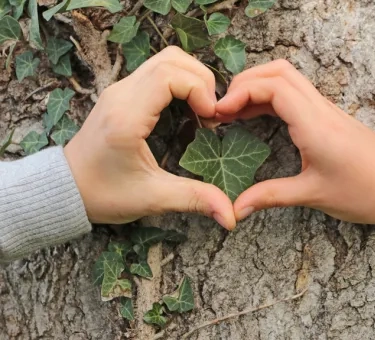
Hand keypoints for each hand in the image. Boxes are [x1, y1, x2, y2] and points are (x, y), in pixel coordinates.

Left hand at [64, 46, 234, 229]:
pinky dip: (180, 82)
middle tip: (212, 113)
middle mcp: (121, 94)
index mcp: (126, 117)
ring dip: (192, 78)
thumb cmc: (104, 194)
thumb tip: (231, 216)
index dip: (199, 89)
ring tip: (202, 110)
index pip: (169, 75)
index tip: (212, 118)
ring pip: (165, 60)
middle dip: (202, 81)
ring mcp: (119, 90)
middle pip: (171, 60)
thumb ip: (194, 199)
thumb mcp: (152, 198)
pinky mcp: (122, 94)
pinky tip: (187, 110)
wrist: (67, 189)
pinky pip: (157, 72)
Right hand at [216, 60, 374, 223]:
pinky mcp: (326, 116)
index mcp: (314, 125)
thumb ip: (271, 197)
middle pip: (278, 71)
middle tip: (222, 108)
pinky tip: (254, 116)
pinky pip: (293, 94)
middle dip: (244, 82)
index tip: (219, 113)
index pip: (274, 87)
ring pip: (287, 78)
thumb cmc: (366, 191)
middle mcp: (319, 109)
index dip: (241, 93)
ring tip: (232, 111)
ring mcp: (324, 109)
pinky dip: (269, 98)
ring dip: (256, 87)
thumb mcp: (313, 194)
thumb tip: (236, 208)